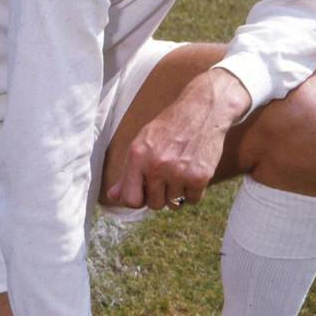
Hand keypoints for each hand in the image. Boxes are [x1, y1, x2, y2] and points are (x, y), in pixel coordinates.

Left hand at [107, 68, 249, 209]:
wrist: (202, 110)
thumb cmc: (169, 127)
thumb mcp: (143, 142)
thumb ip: (128, 172)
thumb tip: (113, 196)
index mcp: (137, 156)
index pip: (130, 200)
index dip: (138, 199)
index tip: (145, 191)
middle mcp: (156, 166)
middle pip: (154, 204)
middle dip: (160, 194)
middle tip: (167, 174)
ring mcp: (178, 173)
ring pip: (174, 204)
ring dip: (177, 192)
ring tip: (181, 170)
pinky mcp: (200, 177)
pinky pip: (192, 200)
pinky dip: (193, 191)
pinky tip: (193, 171)